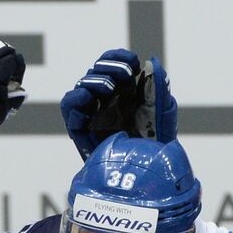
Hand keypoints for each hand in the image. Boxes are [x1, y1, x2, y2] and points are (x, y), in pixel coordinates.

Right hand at [61, 49, 177, 158]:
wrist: (144, 175)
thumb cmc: (155, 146)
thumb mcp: (163, 115)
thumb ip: (159, 88)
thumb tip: (151, 62)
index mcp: (124, 91)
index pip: (112, 63)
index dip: (117, 58)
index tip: (130, 63)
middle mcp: (105, 99)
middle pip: (97, 70)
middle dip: (109, 68)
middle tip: (123, 76)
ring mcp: (92, 112)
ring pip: (82, 85)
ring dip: (94, 81)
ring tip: (108, 89)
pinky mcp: (80, 127)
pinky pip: (69, 107)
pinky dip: (75, 99)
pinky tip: (88, 100)